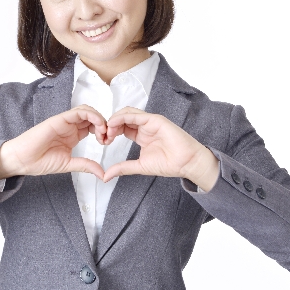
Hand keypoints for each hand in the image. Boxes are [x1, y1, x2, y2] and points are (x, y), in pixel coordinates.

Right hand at [0, 105, 107, 182]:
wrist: (21, 160)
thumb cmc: (39, 162)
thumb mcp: (68, 164)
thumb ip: (85, 165)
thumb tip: (102, 174)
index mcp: (72, 135)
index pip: (93, 126)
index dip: (103, 132)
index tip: (107, 143)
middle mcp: (70, 126)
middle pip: (92, 117)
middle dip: (104, 124)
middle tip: (108, 137)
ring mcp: (64, 122)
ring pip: (87, 111)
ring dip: (99, 118)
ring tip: (104, 131)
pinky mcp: (59, 119)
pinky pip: (78, 112)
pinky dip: (91, 115)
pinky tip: (97, 126)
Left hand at [102, 107, 219, 190]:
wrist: (186, 163)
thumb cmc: (169, 164)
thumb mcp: (139, 166)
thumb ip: (123, 168)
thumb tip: (106, 176)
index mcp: (140, 135)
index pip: (121, 127)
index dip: (110, 132)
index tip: (103, 141)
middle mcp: (144, 126)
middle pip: (122, 118)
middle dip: (110, 124)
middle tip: (103, 135)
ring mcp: (150, 122)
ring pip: (127, 113)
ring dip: (114, 119)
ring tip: (107, 130)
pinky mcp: (155, 120)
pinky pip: (136, 115)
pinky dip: (123, 117)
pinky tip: (114, 124)